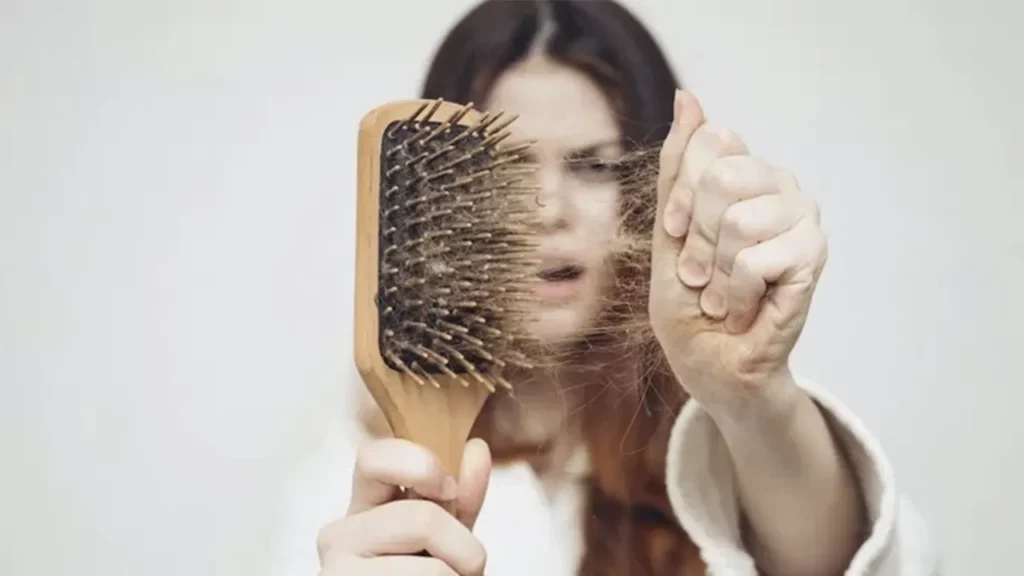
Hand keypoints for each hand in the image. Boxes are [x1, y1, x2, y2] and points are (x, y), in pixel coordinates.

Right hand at [316, 438, 491, 574]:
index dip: (418, 464)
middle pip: (421, 519)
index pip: (373, 457)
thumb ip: (460, 500)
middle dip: (464, 549)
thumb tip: (475, 448)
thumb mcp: (445, 539)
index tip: (447, 489)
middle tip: (463, 570)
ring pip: (432, 571)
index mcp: (362, 508)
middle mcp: (339, 536)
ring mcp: (337, 574)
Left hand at [649, 90, 827, 415]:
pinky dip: (735, 295)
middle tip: (703, 274)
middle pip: (721, 177)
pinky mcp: (813, 256)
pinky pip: (755, 260)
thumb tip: (688, 97)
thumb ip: (679, 169)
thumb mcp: (669, 231)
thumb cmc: (689, 301)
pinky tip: (744, 308)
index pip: (708, 143)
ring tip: (724, 293)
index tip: (678, 236)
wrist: (710, 362)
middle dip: (697, 241)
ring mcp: (802, 217)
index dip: (681, 200)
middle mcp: (780, 184)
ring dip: (716, 274)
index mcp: (744, 171)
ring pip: (738, 221)